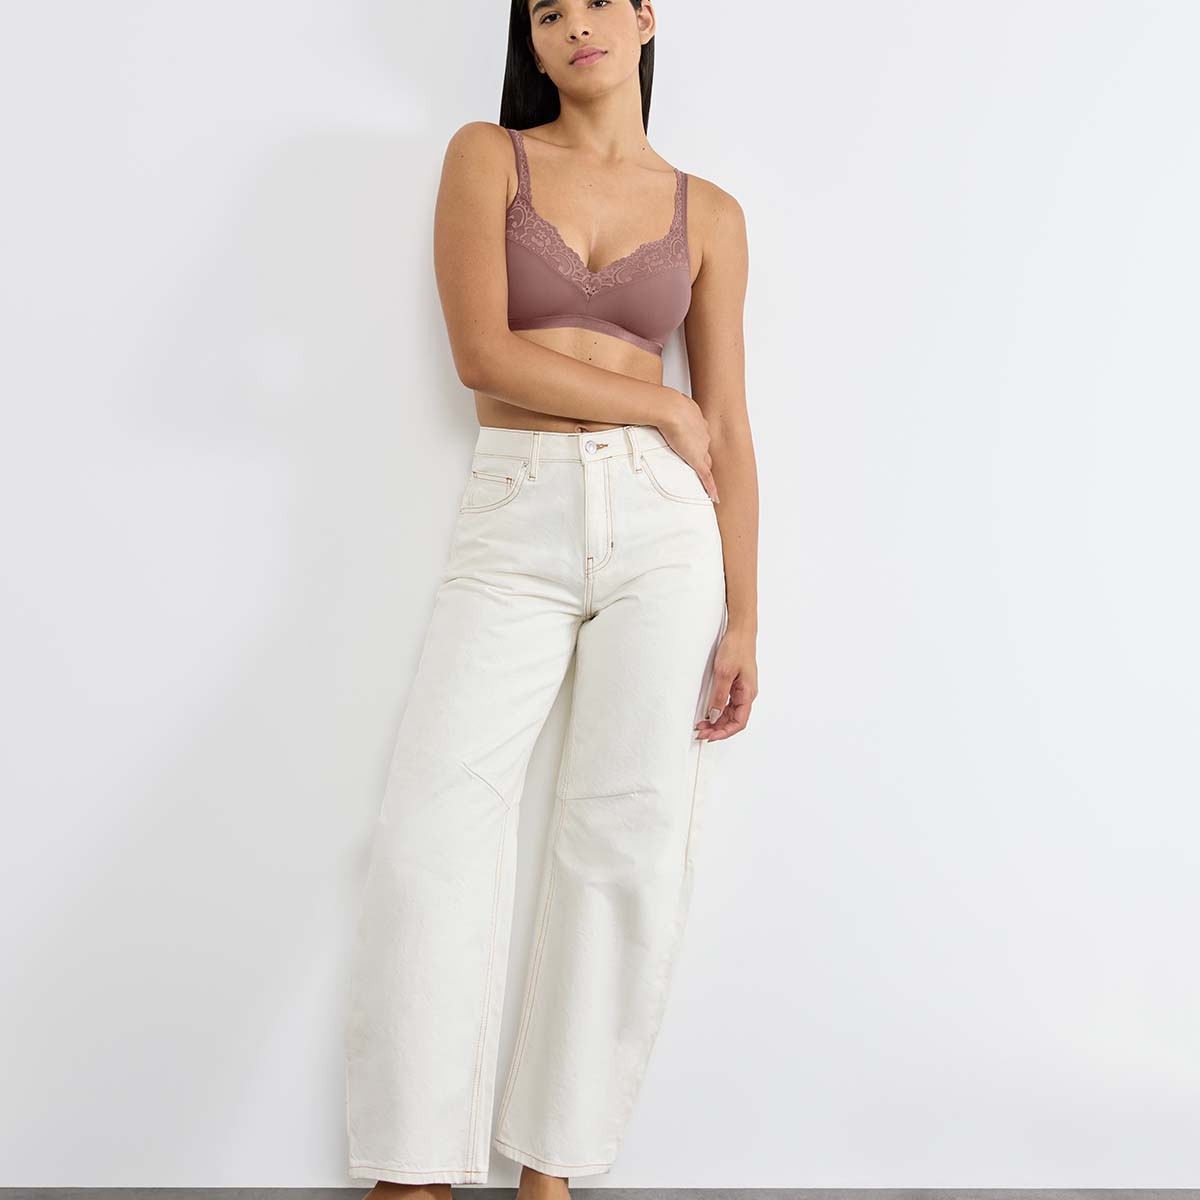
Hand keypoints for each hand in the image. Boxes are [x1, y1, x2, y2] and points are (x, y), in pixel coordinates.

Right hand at [658, 389, 719, 502]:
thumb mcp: (664, 405)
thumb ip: (661, 410)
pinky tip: (714, 497)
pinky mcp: (697, 460)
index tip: (693, 446)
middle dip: (703, 458)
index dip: (697, 443)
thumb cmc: (665, 403)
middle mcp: (703, 435)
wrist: (670, 408)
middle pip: (705, 451)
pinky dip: (710, 487)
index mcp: (697, 421)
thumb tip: (648, 407)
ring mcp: (701, 448)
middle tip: (700, 465)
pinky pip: (706, 477)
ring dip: (705, 471)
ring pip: (706, 463)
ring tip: (707, 483)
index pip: (700, 436)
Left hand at [694, 625, 756, 740]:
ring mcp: (743, 690)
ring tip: (702, 726)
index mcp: (748, 694)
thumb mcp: (724, 673)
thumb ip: (719, 696)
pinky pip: (729, 704)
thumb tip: (715, 715)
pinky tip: (709, 714)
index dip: (724, 732)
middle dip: (718, 729)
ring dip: (718, 722)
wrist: (740, 632)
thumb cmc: (736, 649)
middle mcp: (747, 694)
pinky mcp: (737, 685)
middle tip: (700, 733)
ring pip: (731, 713)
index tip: (709, 736)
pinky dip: (719, 711)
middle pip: (734, 720)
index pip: (739, 722)